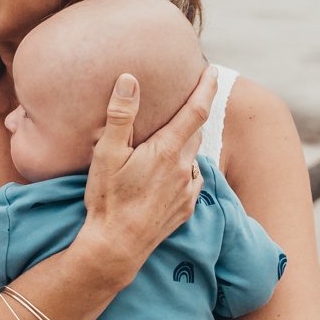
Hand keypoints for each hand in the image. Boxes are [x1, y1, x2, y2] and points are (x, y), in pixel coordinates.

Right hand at [78, 68, 217, 276]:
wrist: (116, 248)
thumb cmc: (108, 199)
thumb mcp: (107, 154)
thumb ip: (120, 116)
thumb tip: (129, 79)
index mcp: (166, 151)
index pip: (195, 110)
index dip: (206, 88)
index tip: (213, 71)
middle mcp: (184, 168)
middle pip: (195, 132)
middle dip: (192, 115)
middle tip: (184, 102)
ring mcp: (187, 190)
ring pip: (193, 157)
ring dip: (185, 145)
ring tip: (168, 141)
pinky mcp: (186, 209)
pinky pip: (192, 180)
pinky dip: (184, 170)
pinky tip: (169, 173)